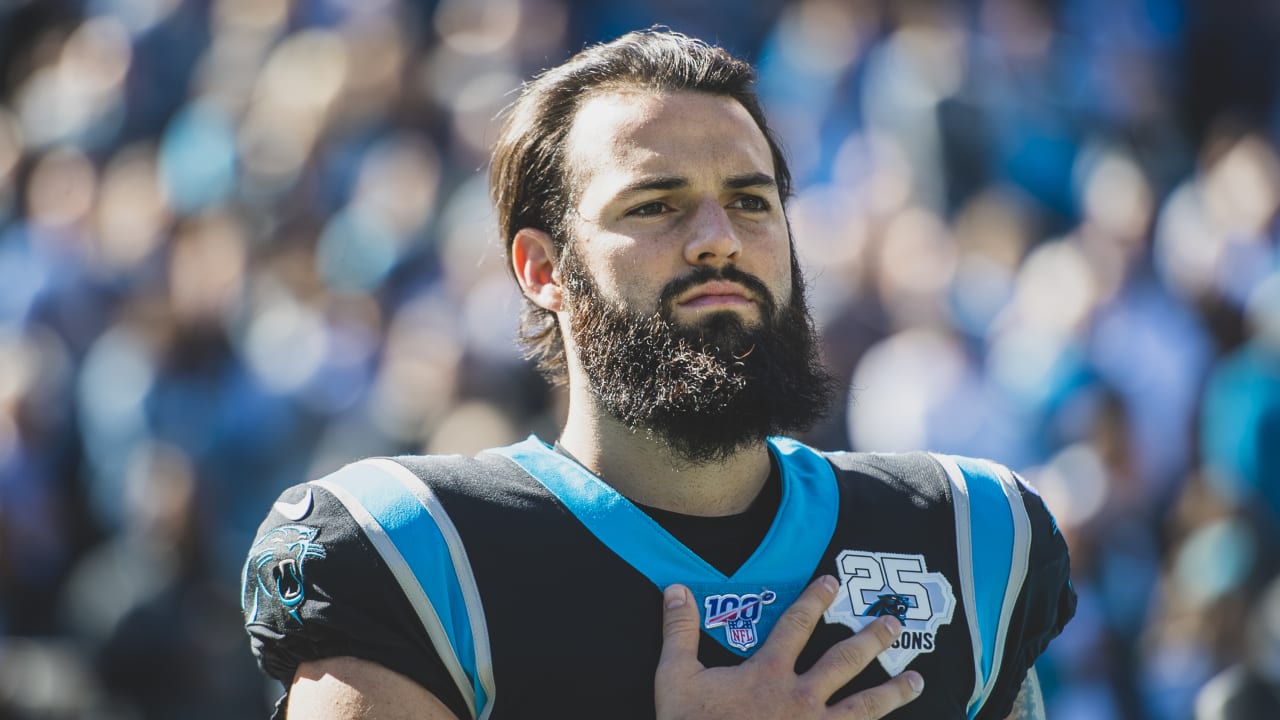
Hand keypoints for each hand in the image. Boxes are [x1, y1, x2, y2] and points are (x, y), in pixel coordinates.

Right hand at [655, 576, 923, 719]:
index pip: (797, 625)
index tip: (833, 582)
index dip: (814, 600)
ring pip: (865, 707)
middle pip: (845, 660)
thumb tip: (676, 589)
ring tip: (917, 680)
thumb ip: (679, 631)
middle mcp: (801, 698)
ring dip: (893, 691)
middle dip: (871, 638)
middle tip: (892, 622)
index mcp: (768, 673)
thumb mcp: (675, 677)